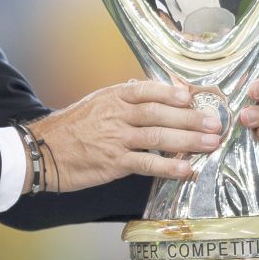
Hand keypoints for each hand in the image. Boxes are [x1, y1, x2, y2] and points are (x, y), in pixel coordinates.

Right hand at [26, 80, 223, 193]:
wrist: (43, 151)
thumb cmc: (72, 126)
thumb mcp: (97, 102)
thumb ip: (125, 98)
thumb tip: (154, 90)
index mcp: (114, 96)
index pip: (148, 90)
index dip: (173, 93)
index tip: (194, 97)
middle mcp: (117, 114)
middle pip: (160, 113)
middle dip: (191, 119)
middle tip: (215, 123)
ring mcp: (116, 139)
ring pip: (158, 137)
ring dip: (188, 141)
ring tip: (210, 144)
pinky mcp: (114, 163)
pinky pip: (147, 164)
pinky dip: (169, 167)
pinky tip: (187, 169)